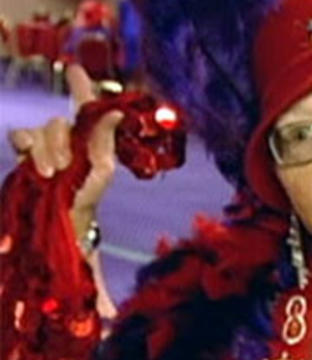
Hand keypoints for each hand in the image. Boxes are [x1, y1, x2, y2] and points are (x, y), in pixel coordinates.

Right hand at [8, 65, 122, 236]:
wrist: (64, 214)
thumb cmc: (88, 190)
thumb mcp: (102, 166)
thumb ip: (105, 138)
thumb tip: (115, 111)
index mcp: (89, 134)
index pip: (86, 104)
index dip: (81, 85)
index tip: (75, 68)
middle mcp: (67, 133)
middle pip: (57, 123)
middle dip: (60, 145)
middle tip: (65, 166)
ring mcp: (45, 141)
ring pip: (39, 132)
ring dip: (44, 153)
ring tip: (51, 174)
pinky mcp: (26, 150)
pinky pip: (20, 135)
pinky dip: (25, 145)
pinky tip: (31, 162)